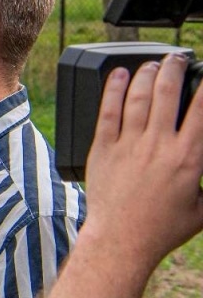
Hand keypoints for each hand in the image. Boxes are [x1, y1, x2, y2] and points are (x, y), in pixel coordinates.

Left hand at [83, 55, 202, 268]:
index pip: (202, 110)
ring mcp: (129, 144)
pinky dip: (113, 89)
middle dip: (175, 68)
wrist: (121, 240)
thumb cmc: (162, 228)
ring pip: (138, 97)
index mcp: (188, 157)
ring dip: (147, 74)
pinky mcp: (103, 148)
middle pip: (168, 92)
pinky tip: (119, 75)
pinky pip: (108, 111)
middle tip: (177, 58)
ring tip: (153, 64)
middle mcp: (159, 145)